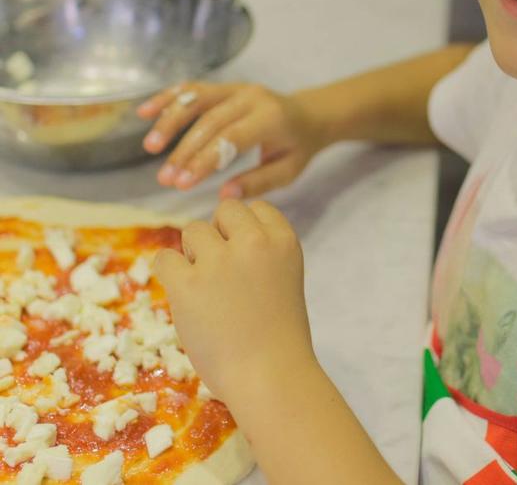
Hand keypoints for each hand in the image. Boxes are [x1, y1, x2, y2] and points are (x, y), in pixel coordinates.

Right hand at [136, 83, 325, 197]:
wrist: (309, 114)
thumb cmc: (298, 147)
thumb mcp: (288, 170)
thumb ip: (257, 182)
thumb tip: (223, 196)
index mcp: (271, 118)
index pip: (231, 138)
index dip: (204, 160)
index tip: (182, 185)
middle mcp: (252, 97)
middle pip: (210, 121)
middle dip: (184, 151)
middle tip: (165, 179)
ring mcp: (238, 88)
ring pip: (197, 100)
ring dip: (170, 122)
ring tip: (150, 147)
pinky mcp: (226, 87)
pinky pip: (194, 89)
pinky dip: (169, 98)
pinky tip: (145, 112)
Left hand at [152, 199, 314, 406]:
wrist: (269, 376)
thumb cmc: (280, 336)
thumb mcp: (285, 277)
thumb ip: (262, 252)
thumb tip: (223, 238)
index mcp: (283, 240)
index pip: (257, 208)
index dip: (245, 229)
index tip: (244, 256)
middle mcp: (253, 242)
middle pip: (224, 210)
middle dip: (220, 234)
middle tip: (221, 270)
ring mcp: (219, 261)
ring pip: (193, 230)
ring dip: (194, 254)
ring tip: (204, 288)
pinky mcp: (187, 284)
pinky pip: (164, 258)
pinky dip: (169, 273)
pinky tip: (182, 293)